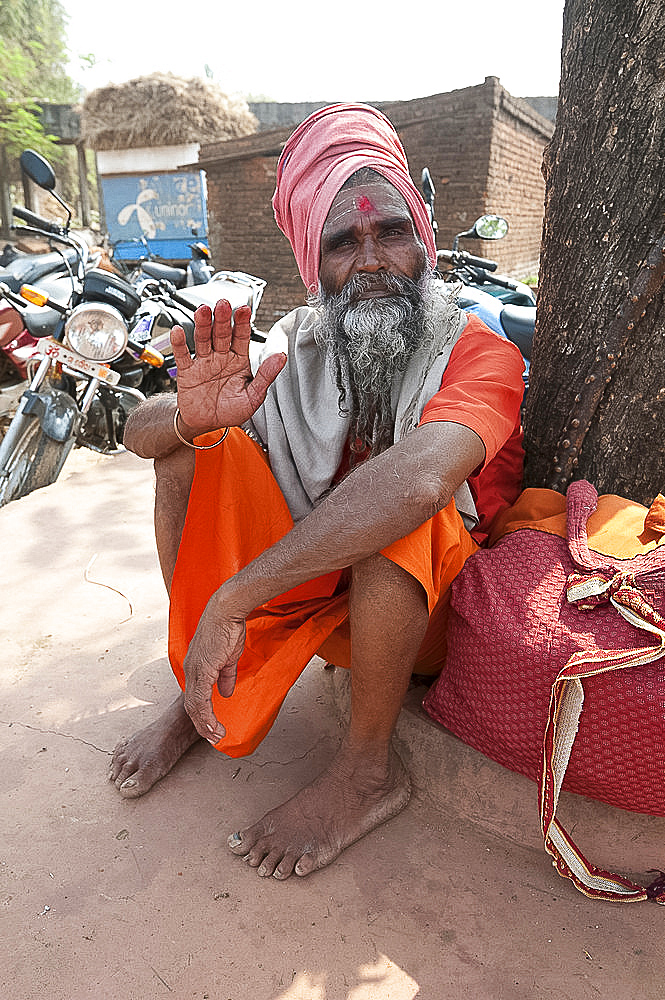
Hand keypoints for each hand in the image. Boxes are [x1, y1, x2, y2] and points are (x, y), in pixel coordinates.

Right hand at [171, 298, 285, 435]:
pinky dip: (179, 343)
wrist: (207, 424)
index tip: (243, 309)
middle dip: (222, 319)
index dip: (242, 323)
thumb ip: (266, 376)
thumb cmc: (231, 410)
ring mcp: (203, 362)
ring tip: (203, 310)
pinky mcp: (187, 372)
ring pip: (203, 339)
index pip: (241, 337)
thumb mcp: (253, 396)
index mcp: (239, 360)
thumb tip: (282, 356)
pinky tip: (178, 331)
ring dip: (202, 325)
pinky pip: (182, 355)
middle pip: (221, 334)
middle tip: (223, 304)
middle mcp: (221, 357)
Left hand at [182, 591, 246, 741]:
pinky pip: (201, 700)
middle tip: (213, 738)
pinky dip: (206, 716)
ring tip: (216, 737)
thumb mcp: (228, 656)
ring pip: (194, 706)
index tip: (213, 727)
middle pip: (191, 705)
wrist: (227, 610)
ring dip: (205, 725)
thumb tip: (226, 693)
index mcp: (196, 666)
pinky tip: (214, 726)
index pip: (195, 696)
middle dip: (202, 724)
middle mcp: (190, 670)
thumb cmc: (228, 628)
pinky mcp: (202, 670)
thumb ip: (226, 676)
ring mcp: (194, 670)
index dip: (203, 713)